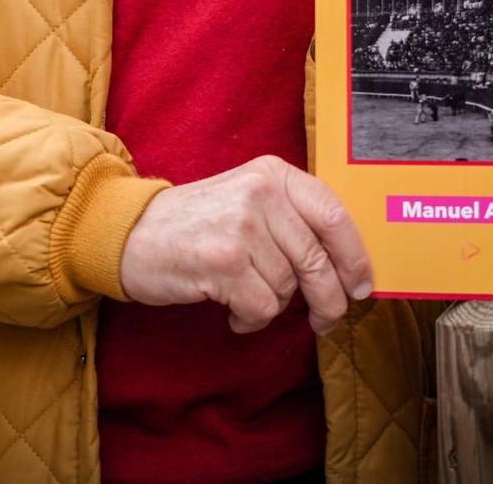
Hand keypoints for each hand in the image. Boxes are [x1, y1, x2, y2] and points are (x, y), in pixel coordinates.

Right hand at [118, 156, 373, 336]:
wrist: (129, 233)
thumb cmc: (194, 223)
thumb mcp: (246, 199)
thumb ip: (292, 218)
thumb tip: (347, 266)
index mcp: (272, 173)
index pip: (334, 215)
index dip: (355, 256)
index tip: (363, 285)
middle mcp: (260, 193)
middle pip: (318, 261)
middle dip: (328, 300)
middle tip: (324, 318)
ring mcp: (241, 226)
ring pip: (289, 289)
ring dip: (273, 306)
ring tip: (246, 297)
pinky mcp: (223, 262)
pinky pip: (262, 308)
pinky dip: (251, 319)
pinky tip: (232, 310)